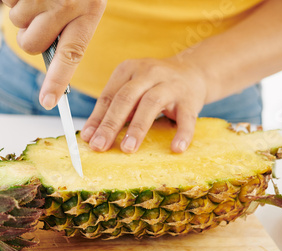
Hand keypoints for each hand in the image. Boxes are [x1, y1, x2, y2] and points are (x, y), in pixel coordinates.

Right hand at [2, 0, 105, 109]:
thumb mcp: (85, 4)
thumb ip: (72, 32)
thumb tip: (53, 63)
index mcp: (89, 11)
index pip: (70, 56)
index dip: (57, 82)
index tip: (48, 102)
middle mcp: (68, 4)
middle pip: (32, 44)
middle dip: (30, 34)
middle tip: (41, 17)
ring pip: (17, 23)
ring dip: (21, 11)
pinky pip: (7, 4)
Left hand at [80, 57, 208, 152]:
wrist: (193, 72)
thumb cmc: (154, 86)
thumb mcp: (132, 90)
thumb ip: (113, 108)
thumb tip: (90, 136)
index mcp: (128, 70)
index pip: (109, 96)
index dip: (97, 118)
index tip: (88, 139)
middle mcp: (148, 73)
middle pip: (126, 98)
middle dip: (111, 124)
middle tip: (100, 146)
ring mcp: (171, 84)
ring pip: (151, 104)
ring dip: (138, 128)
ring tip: (128, 149)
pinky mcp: (190, 98)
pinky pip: (186, 117)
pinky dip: (182, 133)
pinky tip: (176, 148)